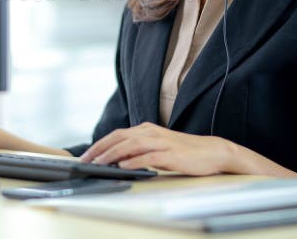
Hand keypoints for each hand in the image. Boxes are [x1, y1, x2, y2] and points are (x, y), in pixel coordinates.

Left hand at [79, 122, 234, 175]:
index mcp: (146, 130)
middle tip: (86, 160)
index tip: (86, 155)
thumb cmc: (182, 151)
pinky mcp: (171, 154)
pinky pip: (149, 156)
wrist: (210, 151)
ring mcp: (161, 142)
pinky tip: (124, 166)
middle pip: (120, 137)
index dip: (100, 144)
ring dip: (113, 154)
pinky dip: (135, 161)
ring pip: (131, 145)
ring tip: (100, 163)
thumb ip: (138, 150)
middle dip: (100, 148)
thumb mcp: (156, 148)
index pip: (117, 134)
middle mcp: (151, 132)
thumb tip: (116, 159)